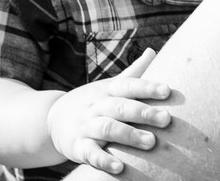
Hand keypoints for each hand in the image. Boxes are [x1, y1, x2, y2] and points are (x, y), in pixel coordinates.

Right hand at [46, 48, 171, 174]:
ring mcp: (86, 126)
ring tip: (151, 142)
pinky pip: (90, 153)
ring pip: (108, 129)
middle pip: (120, 107)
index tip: (167, 90)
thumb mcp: (109, 85)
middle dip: (143, 112)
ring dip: (129, 135)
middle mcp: (97, 106)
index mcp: (107, 90)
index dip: (147, 87)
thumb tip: (153, 50)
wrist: (52, 119)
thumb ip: (133, 72)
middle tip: (166, 119)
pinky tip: (119, 167)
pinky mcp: (78, 146)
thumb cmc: (92, 102)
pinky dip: (104, 160)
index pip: (128, 86)